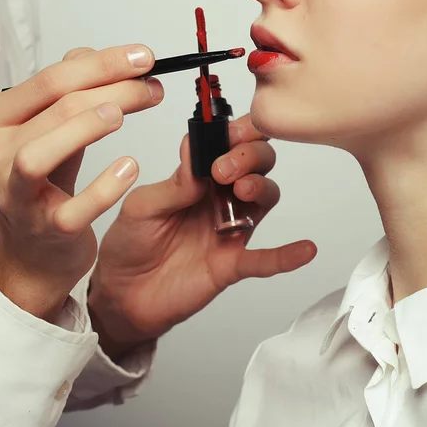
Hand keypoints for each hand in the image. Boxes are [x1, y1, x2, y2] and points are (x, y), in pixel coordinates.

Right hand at [0, 45, 162, 321]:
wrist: (31, 250)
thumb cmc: (41, 186)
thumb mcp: (49, 132)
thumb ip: (68, 94)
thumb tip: (103, 59)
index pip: (50, 80)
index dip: (102, 63)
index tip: (143, 58)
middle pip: (54, 108)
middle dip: (112, 89)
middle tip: (150, 86)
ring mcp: (12, 196)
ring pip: (41, 154)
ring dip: (87, 127)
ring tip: (122, 115)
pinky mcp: (42, 229)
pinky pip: (73, 207)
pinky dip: (104, 187)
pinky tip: (129, 168)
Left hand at [89, 115, 316, 357]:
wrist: (122, 295)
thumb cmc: (129, 244)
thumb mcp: (142, 207)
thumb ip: (174, 184)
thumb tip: (195, 148)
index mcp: (196, 179)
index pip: (228, 145)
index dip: (236, 134)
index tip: (230, 132)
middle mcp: (218, 199)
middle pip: (255, 164)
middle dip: (249, 155)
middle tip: (225, 168)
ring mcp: (228, 230)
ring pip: (264, 199)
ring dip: (261, 187)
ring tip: (243, 189)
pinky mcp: (230, 264)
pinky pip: (264, 260)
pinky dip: (286, 255)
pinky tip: (304, 249)